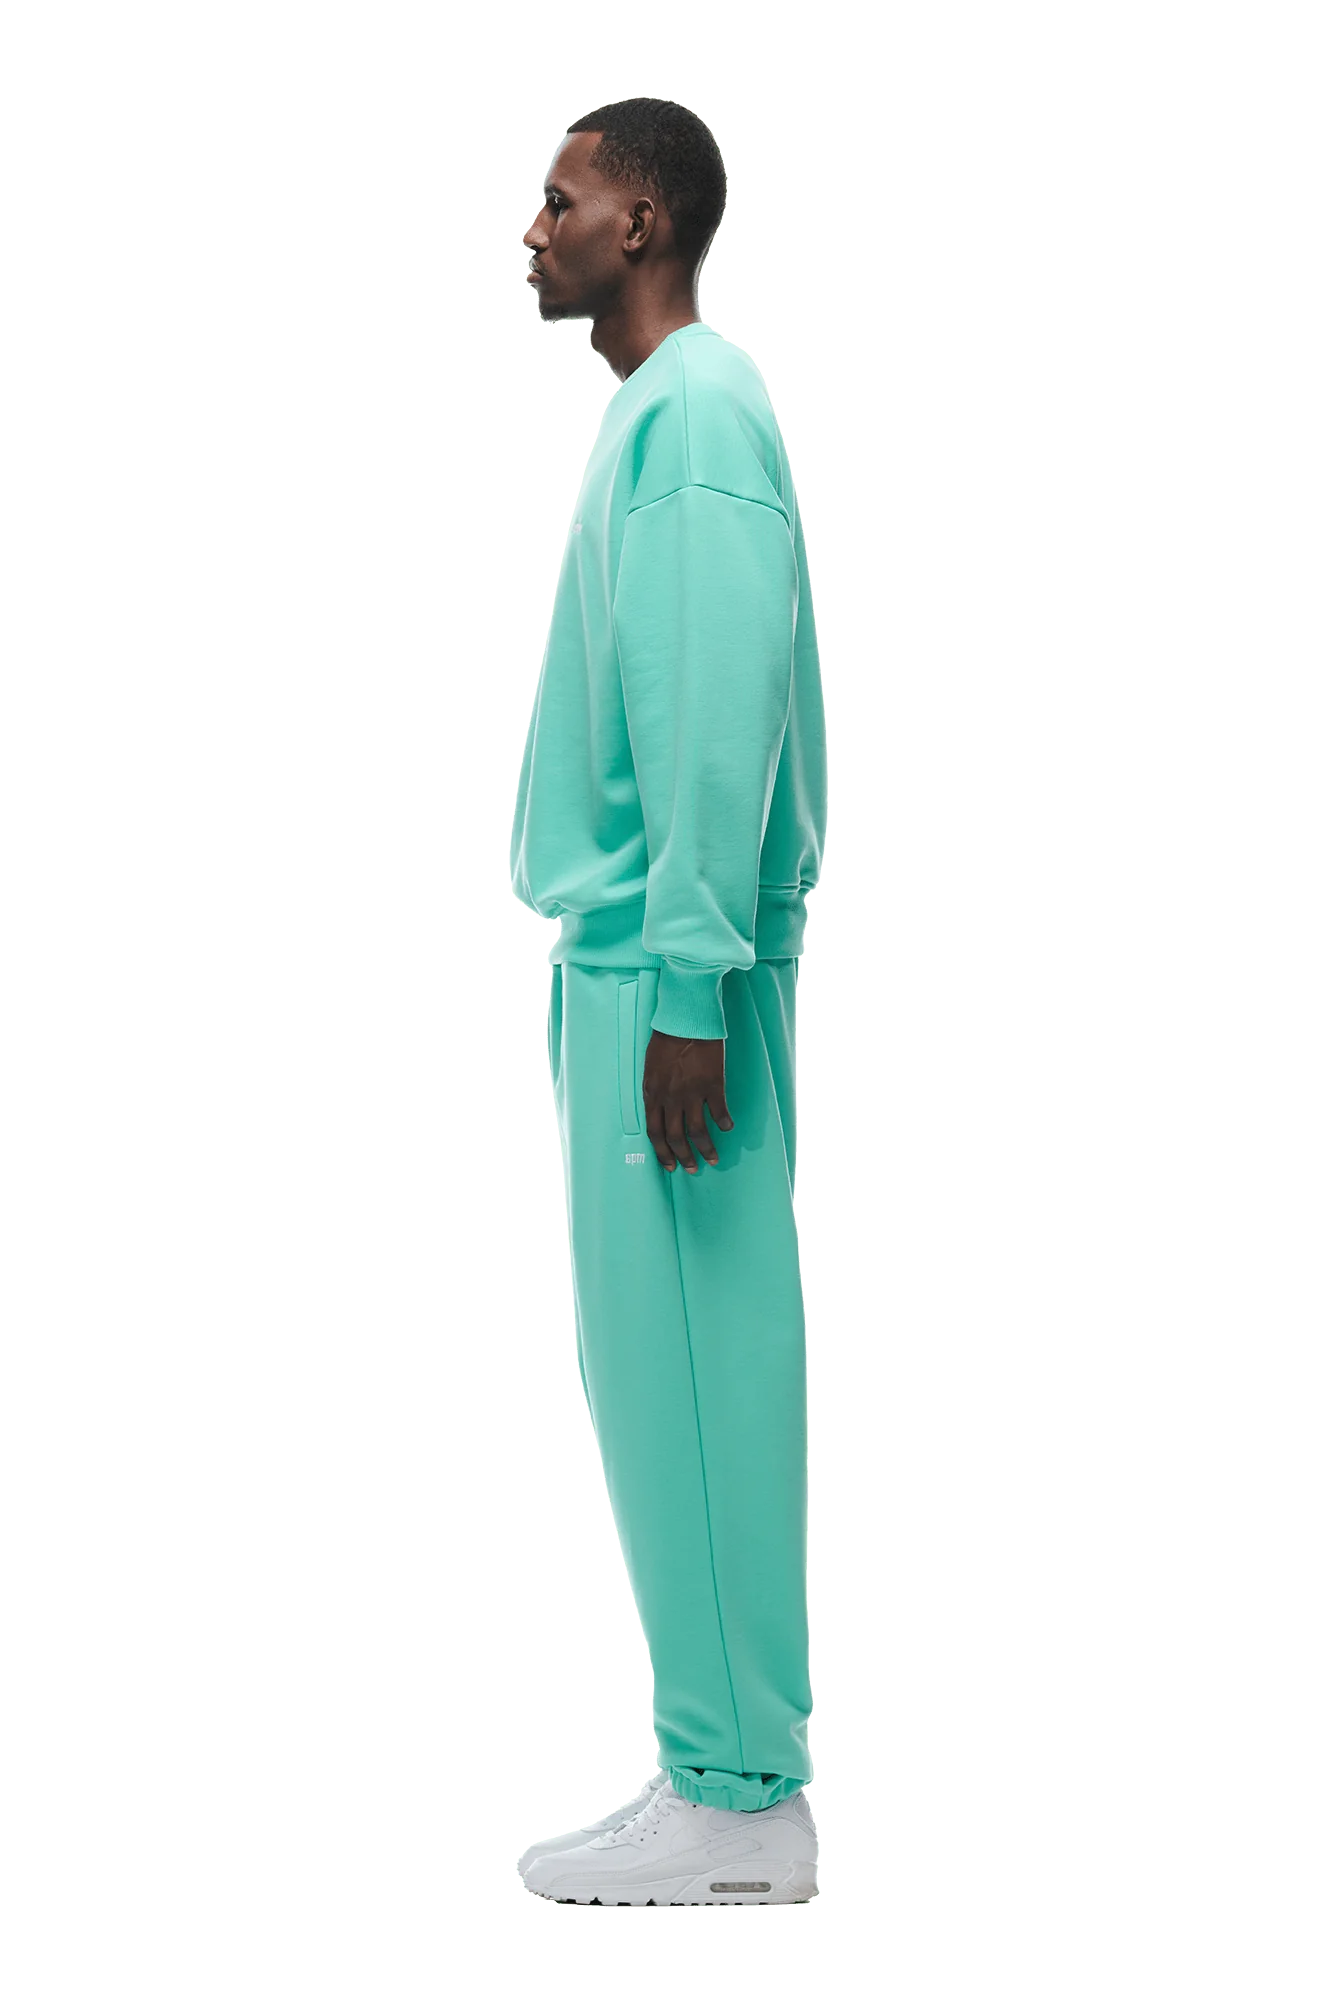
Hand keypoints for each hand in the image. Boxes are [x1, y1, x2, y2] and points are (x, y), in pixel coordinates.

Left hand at [642, 1030, 733, 1173]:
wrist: (685, 1020)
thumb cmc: (666, 1039)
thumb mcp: (650, 1068)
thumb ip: (654, 1090)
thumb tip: (659, 1108)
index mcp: (652, 1094)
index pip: (654, 1132)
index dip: (662, 1152)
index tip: (669, 1166)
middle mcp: (670, 1098)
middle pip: (675, 1137)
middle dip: (683, 1157)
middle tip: (692, 1169)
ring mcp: (692, 1093)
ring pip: (698, 1131)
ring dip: (706, 1149)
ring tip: (713, 1159)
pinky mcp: (712, 1085)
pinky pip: (719, 1112)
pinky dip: (724, 1123)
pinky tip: (728, 1127)